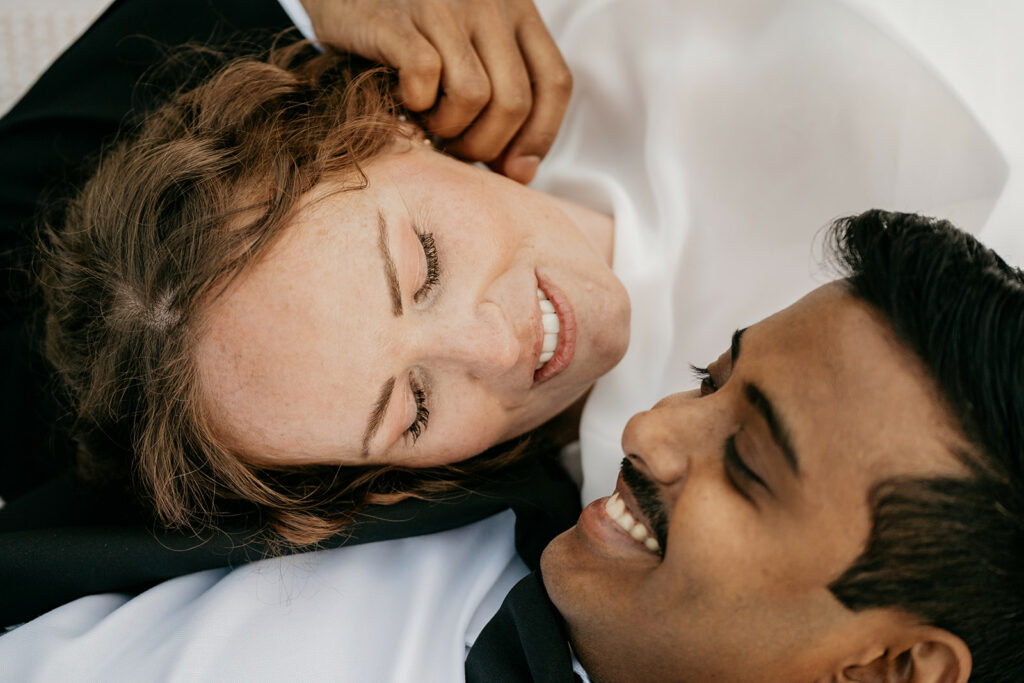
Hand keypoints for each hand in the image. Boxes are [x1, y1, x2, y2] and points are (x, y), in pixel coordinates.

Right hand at [299, 0, 571, 182]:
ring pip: (474, 95)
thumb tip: (520, 172)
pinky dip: (415, 102)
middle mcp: (488, 3)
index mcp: (517, 11)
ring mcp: (443, 7)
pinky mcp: (397, 19)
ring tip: (429, 122)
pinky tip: (403, 97)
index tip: (513, 167)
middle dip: (486, 145)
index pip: (555, 83)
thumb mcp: (472, 53)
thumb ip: (504, 99)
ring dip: (449, 128)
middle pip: (515, 101)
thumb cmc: (414, 35)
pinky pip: (425, 77)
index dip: (539, 136)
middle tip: (457, 148)